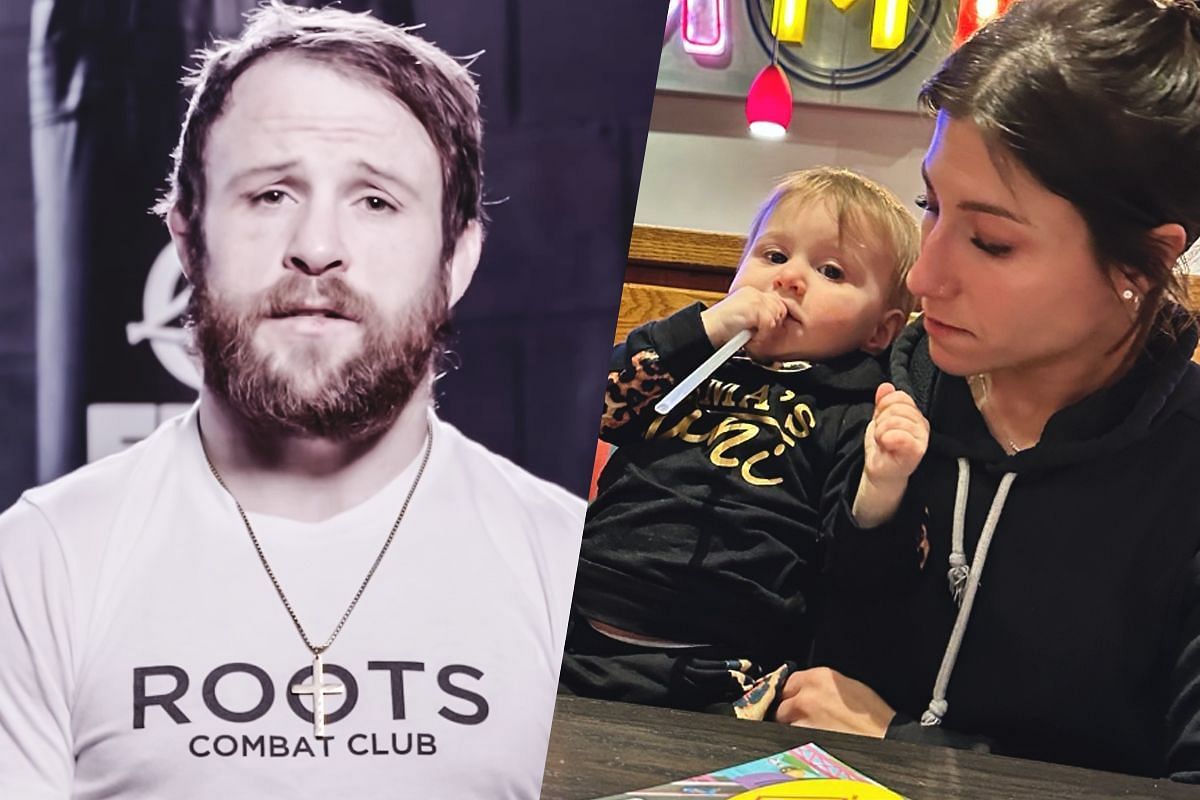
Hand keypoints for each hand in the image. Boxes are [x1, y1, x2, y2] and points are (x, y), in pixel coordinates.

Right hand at [700, 286, 789, 348]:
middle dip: (771, 324)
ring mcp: (754, 298)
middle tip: (756, 333)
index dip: (773, 319)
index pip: (775, 303)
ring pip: (776, 316)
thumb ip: (758, 316)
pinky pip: (770, 323)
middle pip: (780, 308)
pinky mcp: (755, 306)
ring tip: (751, 335)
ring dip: (766, 331)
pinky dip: (761, 335)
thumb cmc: (720, 329)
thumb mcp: (742, 319)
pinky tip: (749, 336)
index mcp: (750, 293)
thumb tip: (775, 321)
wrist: (706, 330)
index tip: (763, 330)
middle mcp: (753, 292)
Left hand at [774, 667, 894, 736]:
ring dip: (792, 727)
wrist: (887, 740)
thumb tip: (806, 689)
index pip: (788, 681)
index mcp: (820, 678)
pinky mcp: (803, 740)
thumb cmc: (874, 718)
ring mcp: (804, 720)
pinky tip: (812, 744)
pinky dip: (796, 742)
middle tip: (803, 720)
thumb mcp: (848, 687)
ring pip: (783, 723)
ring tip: (813, 733)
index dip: (790, 693)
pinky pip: (790, 739)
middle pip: (781, 703)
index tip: (792, 699)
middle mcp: (808, 696)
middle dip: (788, 711)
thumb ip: (821, 685)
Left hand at [863, 383, 928, 488]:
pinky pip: (901, 436)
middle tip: (881, 434)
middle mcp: (922, 424)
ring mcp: (922, 438)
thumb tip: (886, 387)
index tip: (880, 420)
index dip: (883, 406)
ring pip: (895, 421)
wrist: (882, 470)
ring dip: (881, 432)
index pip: (900, 396)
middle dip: (881, 421)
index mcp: (915, 414)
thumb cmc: (884, 447)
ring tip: (883, 441)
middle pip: (897, 408)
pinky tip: (886, 445)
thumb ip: (883, 402)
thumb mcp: (880, 419)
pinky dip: (887, 438)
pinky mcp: (917, 451)